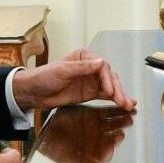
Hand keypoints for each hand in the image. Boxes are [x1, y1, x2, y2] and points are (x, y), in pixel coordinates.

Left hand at [12, 49, 137, 110]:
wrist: (34, 92)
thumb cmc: (44, 77)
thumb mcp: (62, 70)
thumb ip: (82, 68)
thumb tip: (101, 62)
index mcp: (84, 57)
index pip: (102, 66)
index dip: (108, 79)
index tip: (110, 90)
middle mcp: (90, 68)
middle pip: (109, 77)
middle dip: (118, 89)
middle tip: (123, 101)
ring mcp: (91, 81)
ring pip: (111, 87)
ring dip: (120, 95)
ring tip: (129, 104)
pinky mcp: (90, 93)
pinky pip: (106, 95)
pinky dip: (115, 99)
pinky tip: (125, 103)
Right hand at [36, 106, 133, 162]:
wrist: (44, 132)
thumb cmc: (55, 150)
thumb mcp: (69, 160)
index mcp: (95, 152)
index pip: (106, 152)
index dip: (110, 149)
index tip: (112, 146)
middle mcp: (98, 139)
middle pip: (112, 137)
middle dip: (118, 134)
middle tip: (122, 130)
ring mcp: (96, 126)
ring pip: (113, 123)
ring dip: (122, 120)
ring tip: (129, 116)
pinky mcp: (93, 113)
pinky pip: (107, 111)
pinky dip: (116, 109)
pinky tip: (123, 107)